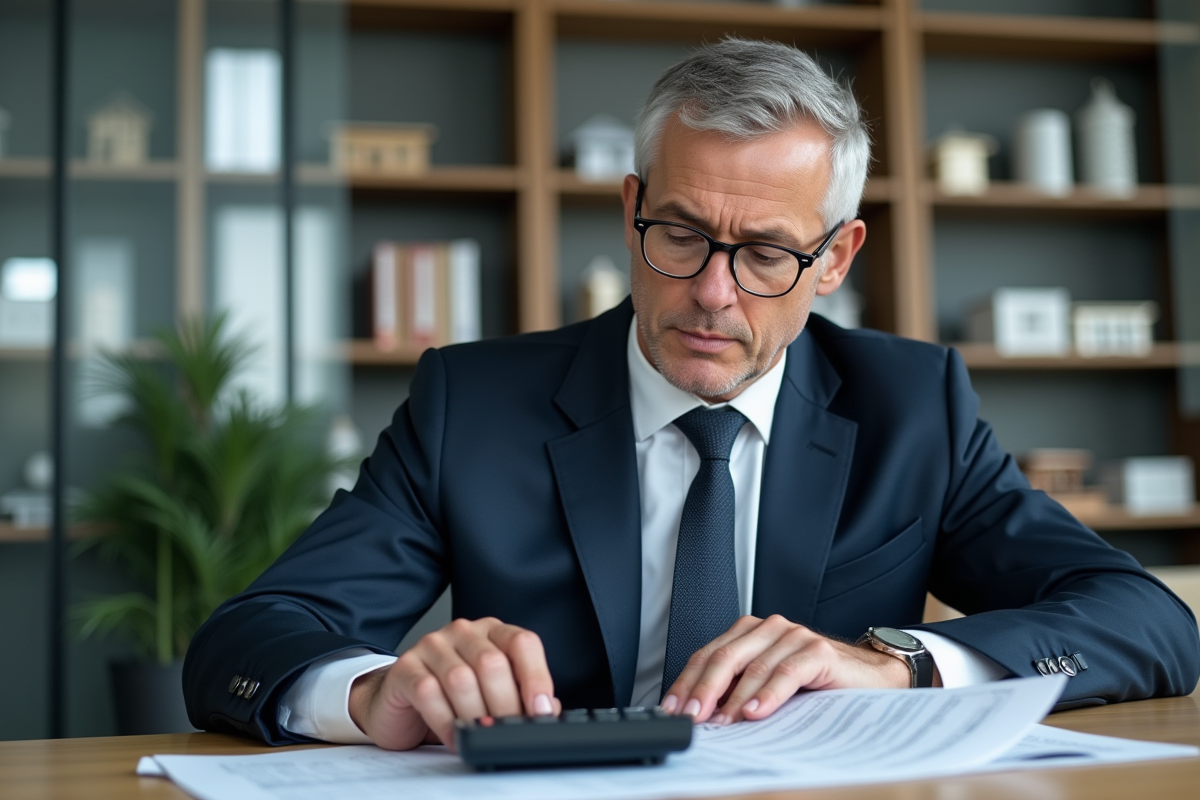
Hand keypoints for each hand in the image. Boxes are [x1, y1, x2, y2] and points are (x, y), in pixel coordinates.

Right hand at [348, 617, 560, 750]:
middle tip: (506, 732)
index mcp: (492, 632)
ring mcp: (432, 645)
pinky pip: (429, 692)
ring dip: (475, 716)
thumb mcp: (492, 694)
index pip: (523, 642)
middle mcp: (463, 632)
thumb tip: (548, 711)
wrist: (400, 702)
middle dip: (505, 706)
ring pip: (461, 679)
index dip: (536, 677)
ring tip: (479, 736)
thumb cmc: (452, 697)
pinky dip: (446, 721)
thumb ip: (521, 697)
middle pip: (492, 663)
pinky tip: (454, 736)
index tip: (540, 711)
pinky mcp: (405, 666)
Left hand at [661, 615, 938, 724]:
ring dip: (731, 696)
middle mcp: (769, 629)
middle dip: (702, 689)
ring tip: (719, 721)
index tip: (672, 708)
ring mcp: (795, 636)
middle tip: (690, 715)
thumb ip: (738, 691)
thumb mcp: (770, 687)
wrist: (872, 678)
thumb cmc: (818, 685)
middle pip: (724, 657)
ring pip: (753, 665)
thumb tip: (701, 717)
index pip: (708, 655)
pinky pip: (787, 672)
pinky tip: (754, 711)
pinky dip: (768, 694)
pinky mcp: (818, 651)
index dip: (687, 682)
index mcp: (750, 634)